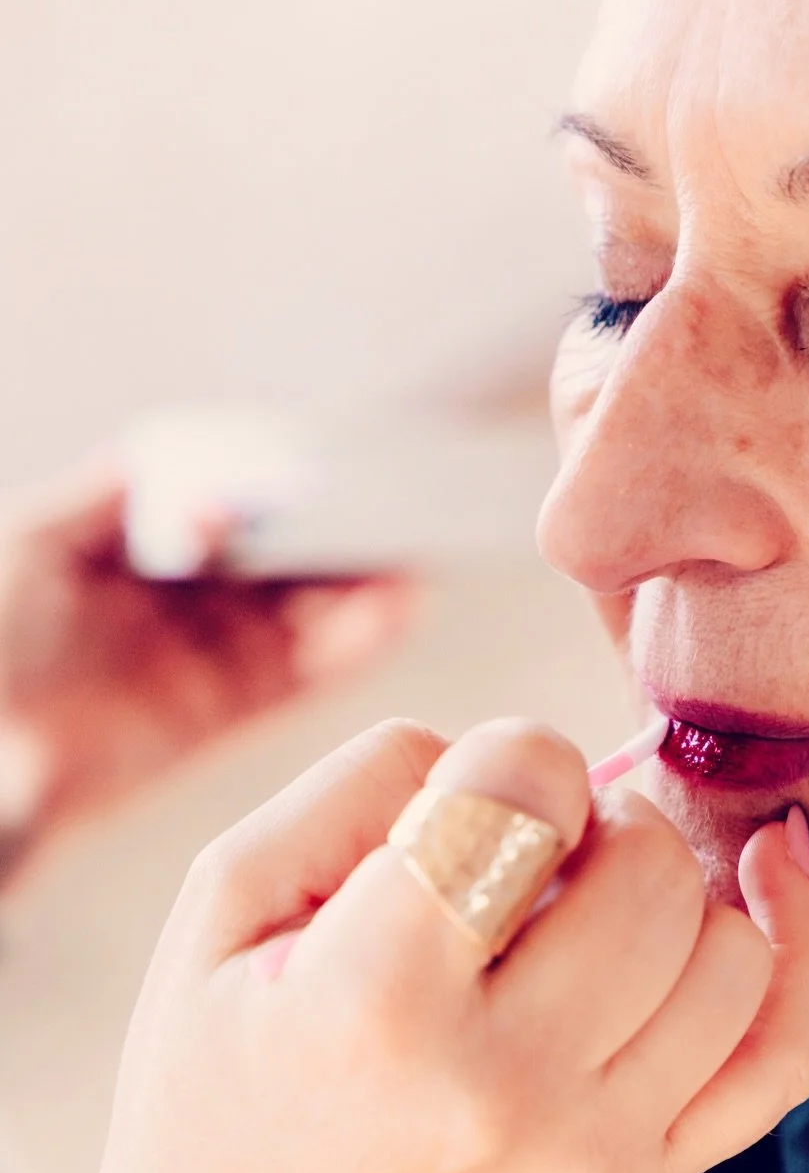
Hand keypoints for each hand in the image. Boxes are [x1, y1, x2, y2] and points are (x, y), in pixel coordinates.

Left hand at [0, 460, 413, 879]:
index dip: (288, 492)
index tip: (340, 469)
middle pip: (283, 566)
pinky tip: (387, 621)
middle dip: (343, 543)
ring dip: (361, 599)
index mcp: (147, 555)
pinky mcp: (225, 716)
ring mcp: (210, 661)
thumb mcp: (32, 544)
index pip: (235, 512)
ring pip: (303, 622)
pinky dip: (348, 653)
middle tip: (397, 516)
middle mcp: (189, 605)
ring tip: (407, 573)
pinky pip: (299, 680)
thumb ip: (108, 496)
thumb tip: (176, 456)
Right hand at [3, 717, 808, 1172]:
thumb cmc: (221, 1091)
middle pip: (647, 867)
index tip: (471, 797)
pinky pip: (787, 1055)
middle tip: (533, 850)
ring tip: (595, 896)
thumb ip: (358, 786)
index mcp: (375, 1002)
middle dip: (599, 815)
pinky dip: (807, 953)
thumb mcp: (220, 913)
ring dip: (677, 883)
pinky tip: (773, 882)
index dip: (505, 755)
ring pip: (732, 948)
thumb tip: (511, 748)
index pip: (521, 791)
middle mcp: (505, 1085)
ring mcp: (595, 1146)